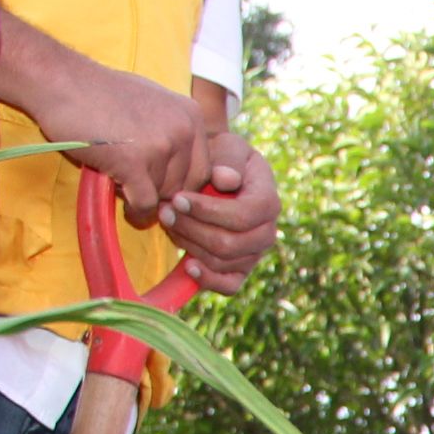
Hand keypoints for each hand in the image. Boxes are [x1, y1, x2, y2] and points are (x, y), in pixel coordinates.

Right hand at [66, 63, 208, 227]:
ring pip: (164, 196)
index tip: (157, 181)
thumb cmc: (100, 93)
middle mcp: (183, 130)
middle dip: (162, 190)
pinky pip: (146, 204)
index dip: (180, 182)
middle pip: (186, 187)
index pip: (203, 170)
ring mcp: (161, 146)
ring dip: (142, 194)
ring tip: (119, 174)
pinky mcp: (135, 163)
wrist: (59, 81)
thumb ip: (176, 133)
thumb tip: (199, 172)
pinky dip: (135, 209)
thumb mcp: (154, 104)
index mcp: (191, 116)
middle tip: (134, 179)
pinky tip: (122, 199)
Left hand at [162, 125, 278, 293]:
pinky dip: (207, 279)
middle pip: (230, 243)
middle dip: (192, 228)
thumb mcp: (227, 147)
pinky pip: (229, 285)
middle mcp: (267, 232)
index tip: (178, 198)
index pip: (244, 216)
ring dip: (189, 244)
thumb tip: (226, 180)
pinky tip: (187, 265)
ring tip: (168, 222)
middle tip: (164, 210)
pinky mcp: (241, 269)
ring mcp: (254, 253)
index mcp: (268, 202)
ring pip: (222, 262)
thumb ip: (228, 159)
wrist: (220, 173)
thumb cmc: (222, 157)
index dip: (209, 211)